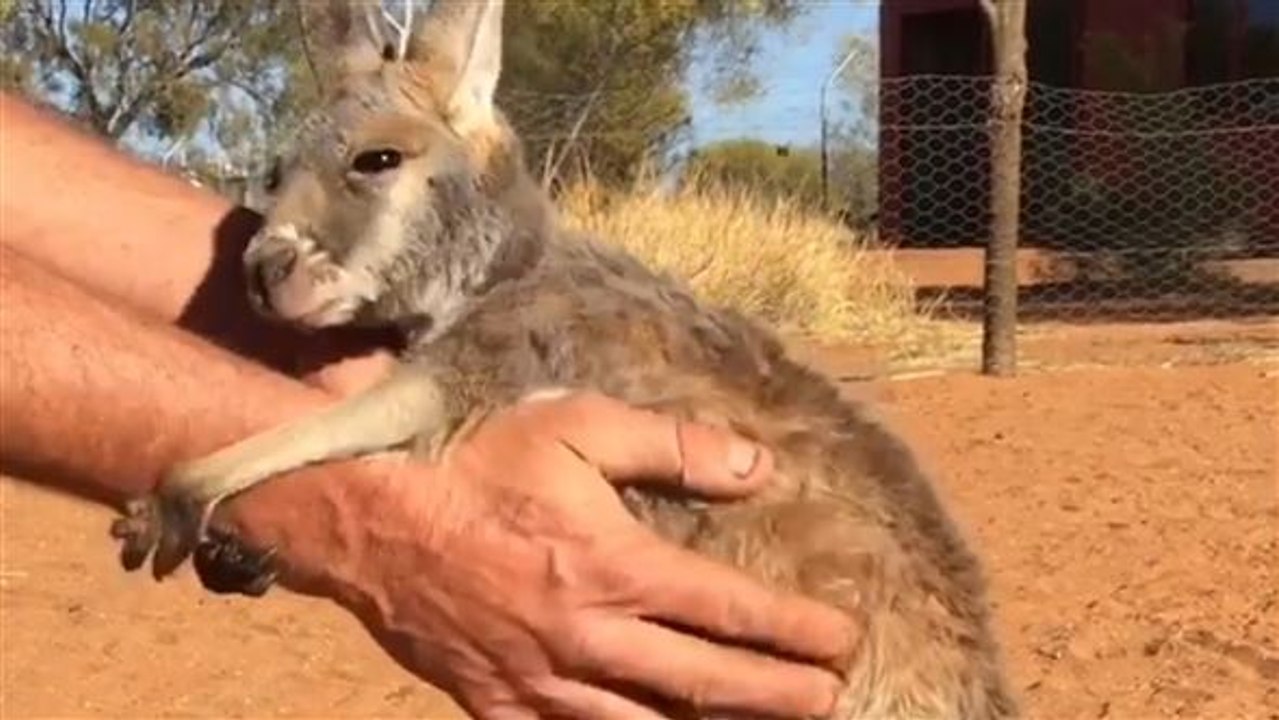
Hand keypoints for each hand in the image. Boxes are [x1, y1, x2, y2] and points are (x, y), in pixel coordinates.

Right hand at [304, 392, 857, 718]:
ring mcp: (544, 683)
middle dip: (782, 696)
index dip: (798, 630)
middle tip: (832, 699)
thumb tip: (757, 468)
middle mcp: (591, 638)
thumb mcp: (580, 425)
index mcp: (618, 567)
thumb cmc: (476, 459)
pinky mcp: (499, 707)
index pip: (732, 610)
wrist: (370, 513)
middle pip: (709, 684)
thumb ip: (675, 447)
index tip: (844, 638)